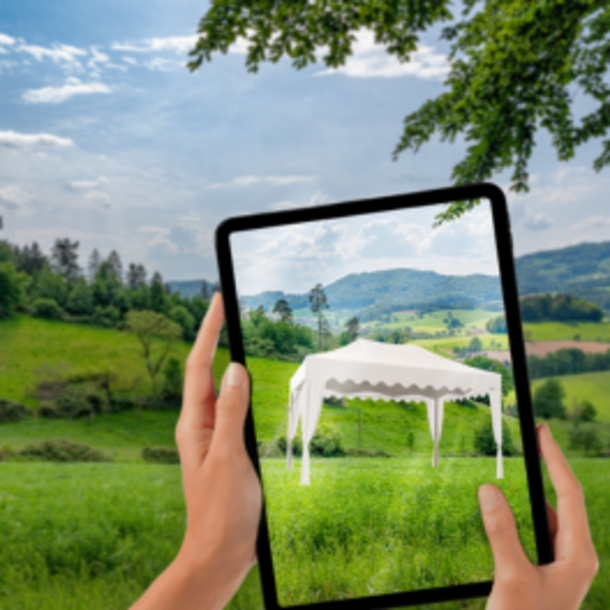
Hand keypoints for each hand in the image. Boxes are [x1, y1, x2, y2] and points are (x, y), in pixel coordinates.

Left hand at [132, 293, 261, 609]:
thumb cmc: (222, 510)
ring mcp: (213, 434)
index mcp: (194, 423)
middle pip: (206, 370)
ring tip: (233, 333)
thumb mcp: (229, 456)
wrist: (220, 553)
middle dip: (214, 336)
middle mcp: (200, 424)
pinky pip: (233, 407)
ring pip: (220, 387)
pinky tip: (247, 383)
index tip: (218, 301)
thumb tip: (234, 367)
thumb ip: (231, 411)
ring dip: (226, 358)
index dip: (208, 331)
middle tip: (225, 306)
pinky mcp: (227, 446)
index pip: (199, 366)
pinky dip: (241, 386)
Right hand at [479, 422, 597, 609]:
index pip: (568, 494)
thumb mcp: (512, 576)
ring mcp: (561, 564)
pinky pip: (537, 532)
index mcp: (578, 555)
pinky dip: (523, 515)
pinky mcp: (545, 571)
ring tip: (525, 467)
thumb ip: (501, 530)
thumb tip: (489, 489)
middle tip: (535, 439)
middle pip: (564, 499)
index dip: (555, 459)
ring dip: (537, 491)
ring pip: (550, 516)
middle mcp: (575, 556)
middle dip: (550, 468)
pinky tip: (509, 513)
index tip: (543, 432)